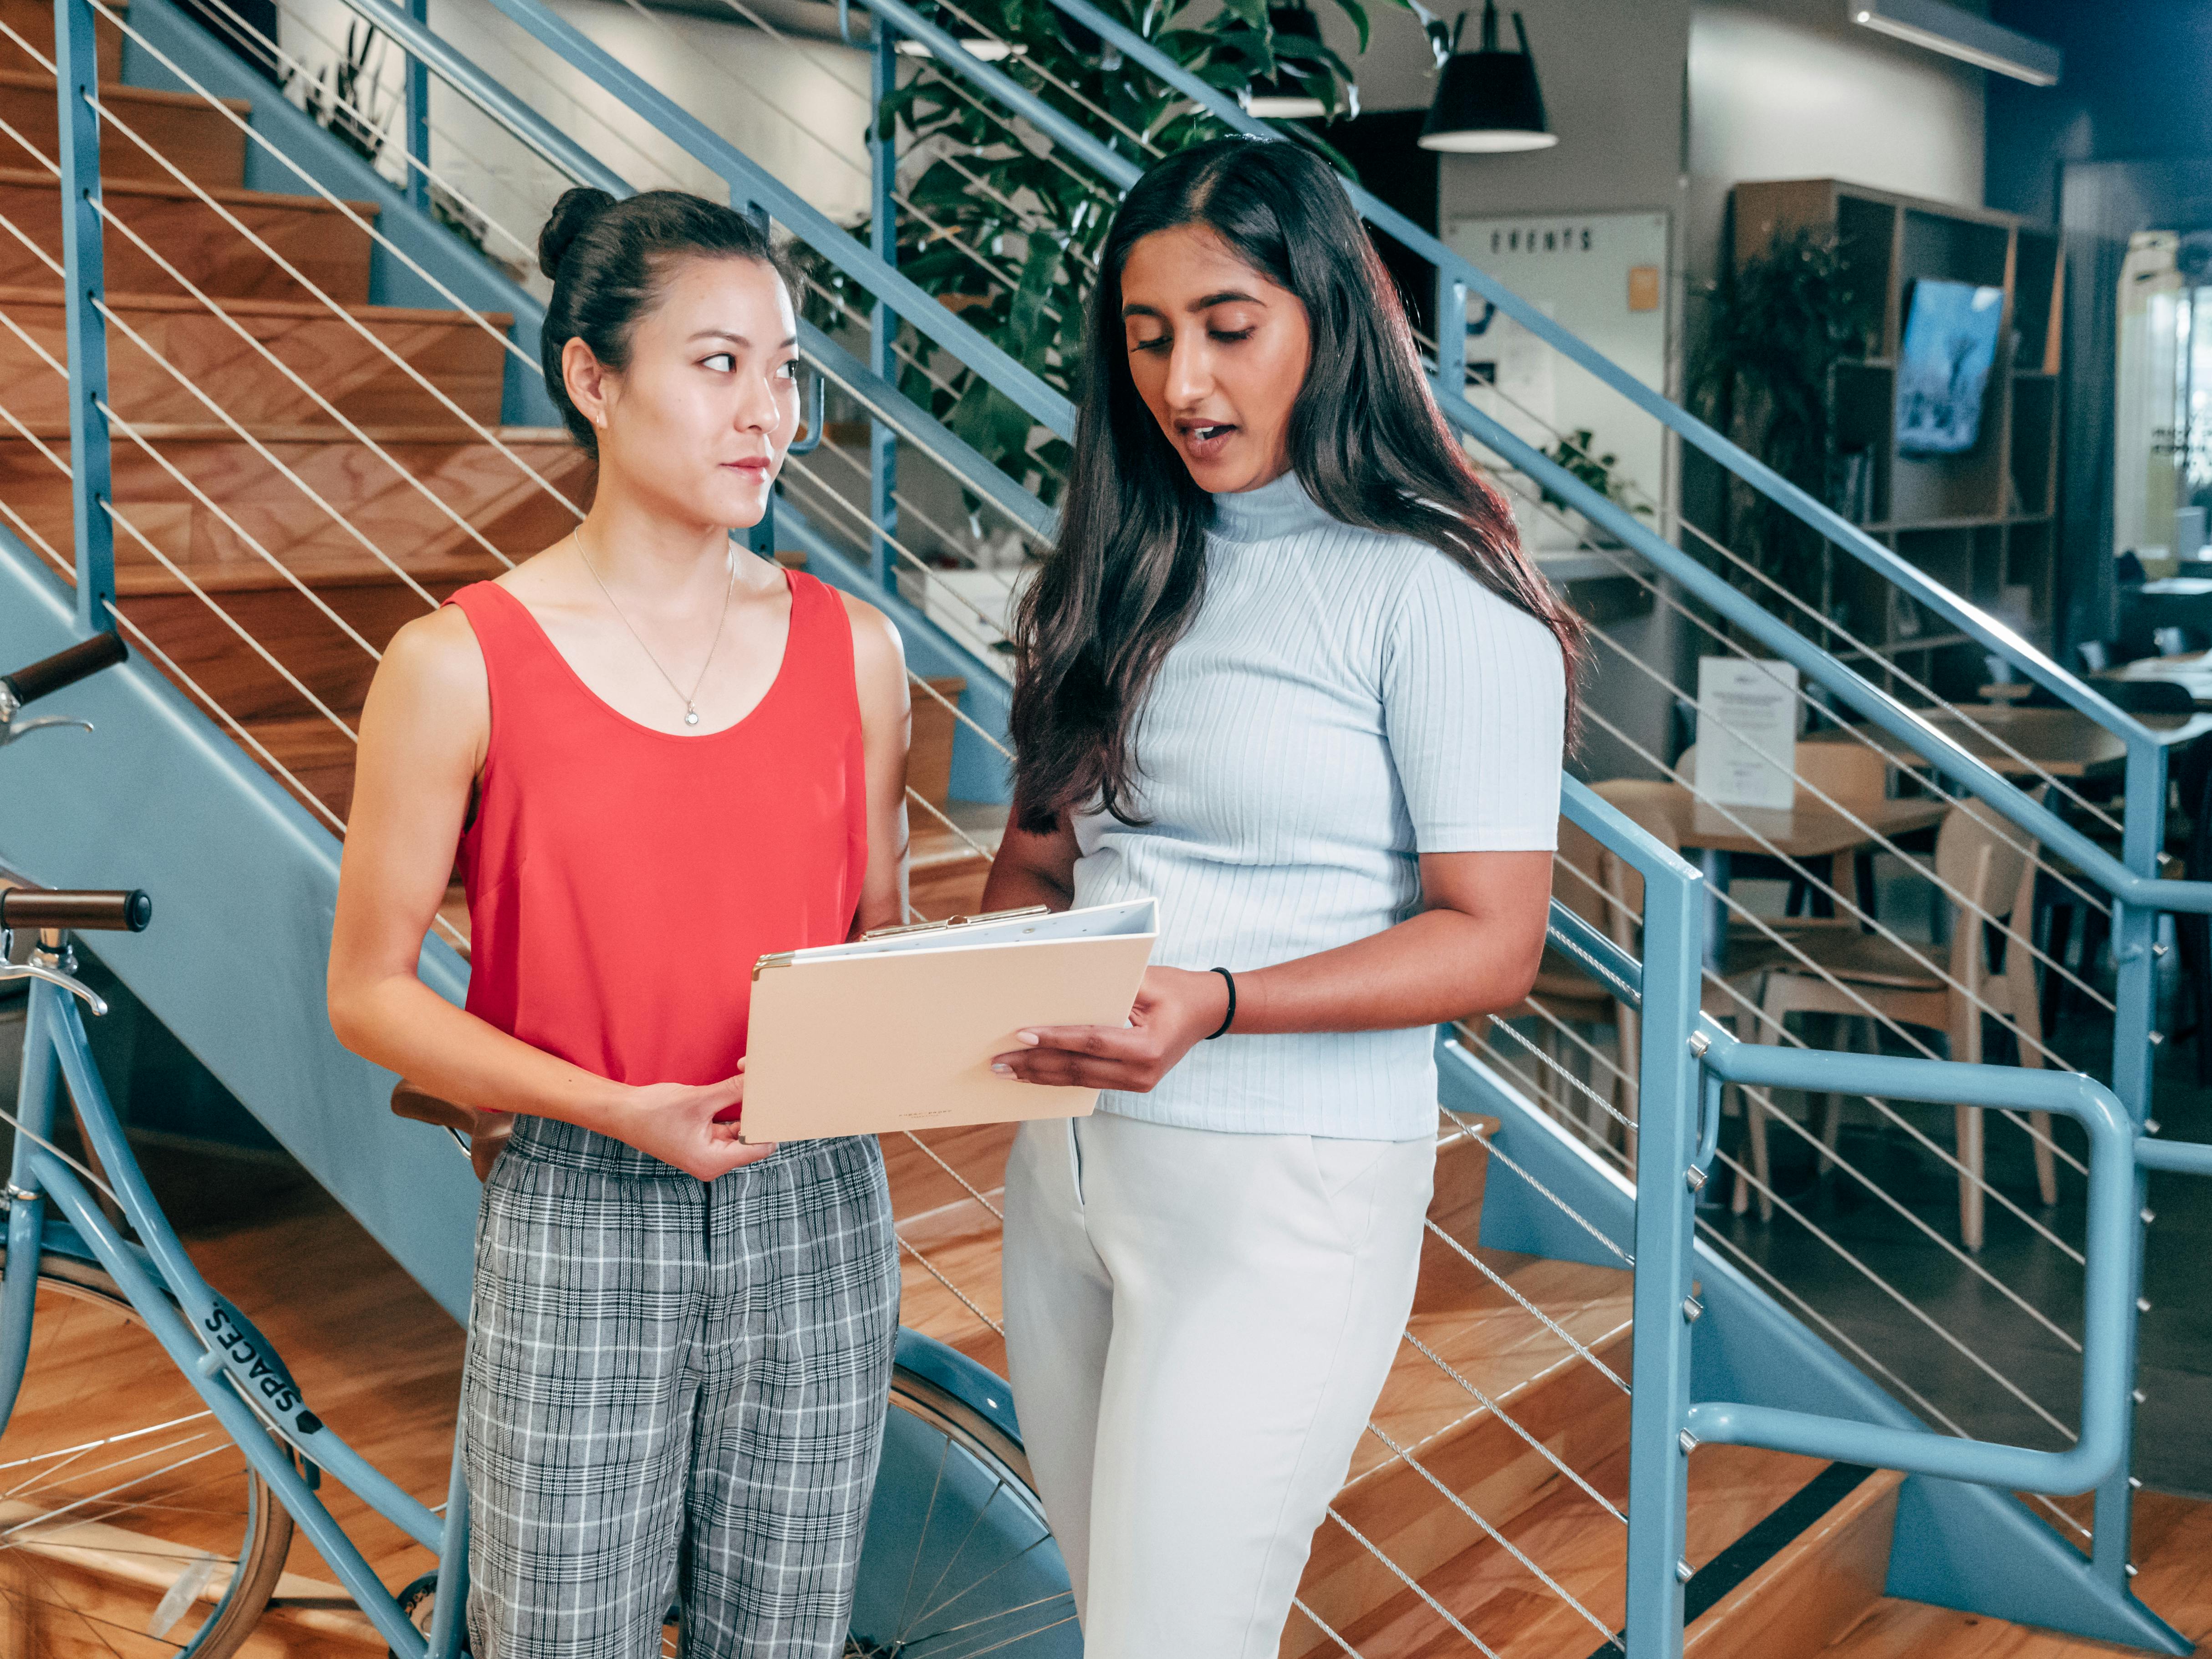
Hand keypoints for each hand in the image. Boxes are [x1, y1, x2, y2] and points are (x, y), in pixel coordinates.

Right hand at [613, 1069, 777, 1180]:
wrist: (620, 1113)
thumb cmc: (653, 1112)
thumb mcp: (698, 1099)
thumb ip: (732, 1091)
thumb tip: (759, 1079)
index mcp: (714, 1162)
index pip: (759, 1147)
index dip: (770, 1124)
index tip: (779, 1100)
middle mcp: (714, 1161)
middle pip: (752, 1137)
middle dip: (758, 1111)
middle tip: (769, 1083)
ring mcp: (708, 1150)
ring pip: (740, 1128)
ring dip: (746, 1106)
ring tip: (755, 1080)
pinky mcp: (702, 1137)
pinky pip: (727, 1123)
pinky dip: (732, 1107)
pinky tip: (740, 1085)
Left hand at [990, 965, 1229, 1092]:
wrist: (1207, 1011)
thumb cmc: (1177, 989)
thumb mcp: (1147, 980)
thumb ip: (1109, 988)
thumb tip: (1058, 991)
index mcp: (1148, 1047)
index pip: (1091, 1042)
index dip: (1055, 1039)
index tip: (1021, 1035)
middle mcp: (1142, 1072)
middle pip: (1078, 1069)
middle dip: (1035, 1065)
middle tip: (999, 1062)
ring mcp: (1137, 1083)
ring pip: (1079, 1080)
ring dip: (1041, 1076)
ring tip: (1007, 1071)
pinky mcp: (1132, 1084)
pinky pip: (1089, 1081)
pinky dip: (1059, 1076)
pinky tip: (1034, 1074)